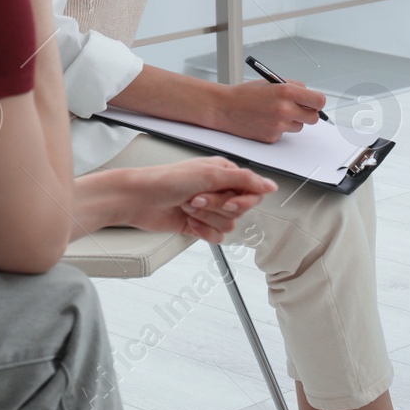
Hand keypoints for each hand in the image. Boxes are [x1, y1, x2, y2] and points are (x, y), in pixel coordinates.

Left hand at [118, 158, 276, 242]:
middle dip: (216, 208)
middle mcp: (219, 190)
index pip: (253, 192)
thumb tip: (271, 186)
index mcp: (225, 173)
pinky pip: (216, 236)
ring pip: (228, 224)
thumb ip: (245, 181)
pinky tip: (188, 223)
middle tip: (197, 200)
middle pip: (240, 210)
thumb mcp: (210, 175)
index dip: (243, 201)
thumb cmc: (167, 180)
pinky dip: (202, 231)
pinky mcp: (198, 225)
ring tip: (187, 208)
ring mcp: (208, 209)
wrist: (138, 199)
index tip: (228, 203)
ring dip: (205, 218)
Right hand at [214, 78, 326, 142]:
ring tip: (274, 113)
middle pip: (313, 118)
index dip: (317, 102)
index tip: (313, 102)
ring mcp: (278, 125)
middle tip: (299, 109)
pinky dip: (278, 128)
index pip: (319, 101)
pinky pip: (284, 134)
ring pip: (299, 126)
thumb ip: (294, 87)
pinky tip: (265, 121)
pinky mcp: (271, 137)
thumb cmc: (247, 94)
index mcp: (286, 91)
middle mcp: (284, 109)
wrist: (224, 108)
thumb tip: (310, 96)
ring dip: (292, 121)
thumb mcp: (272, 82)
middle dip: (308, 113)